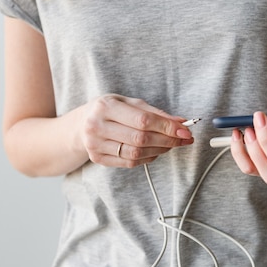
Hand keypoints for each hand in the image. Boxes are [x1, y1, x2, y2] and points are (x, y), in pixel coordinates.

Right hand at [80, 94, 194, 167]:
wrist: (80, 124)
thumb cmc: (109, 110)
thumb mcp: (128, 103)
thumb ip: (154, 112)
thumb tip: (180, 123)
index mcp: (105, 106)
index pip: (143, 120)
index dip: (167, 127)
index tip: (185, 131)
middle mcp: (97, 126)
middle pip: (140, 138)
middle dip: (167, 140)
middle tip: (184, 139)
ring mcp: (95, 144)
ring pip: (136, 153)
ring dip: (160, 150)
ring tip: (170, 144)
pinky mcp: (97, 158)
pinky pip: (129, 163)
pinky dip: (147, 158)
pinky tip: (155, 151)